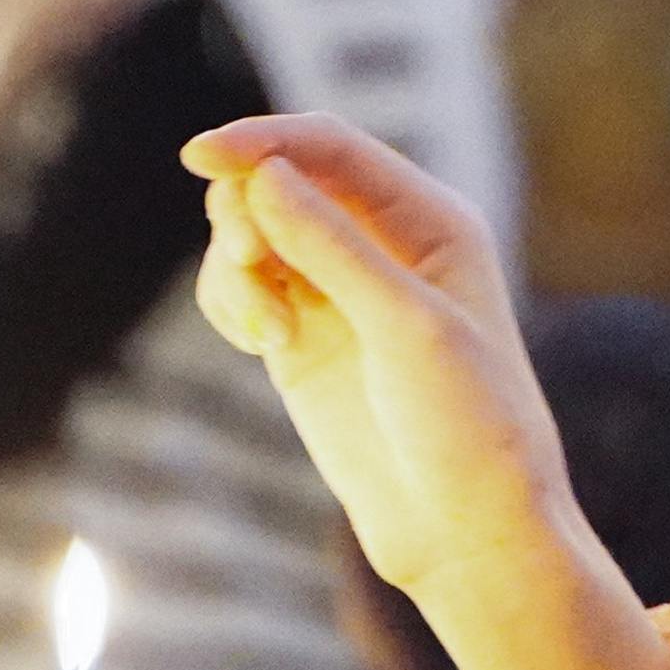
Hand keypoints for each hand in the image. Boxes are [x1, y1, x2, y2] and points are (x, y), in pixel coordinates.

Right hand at [184, 113, 566, 594]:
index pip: (331, 146)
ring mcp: (340, 292)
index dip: (265, 140)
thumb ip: (332, 248)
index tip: (201, 156)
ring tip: (267, 329)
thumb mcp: (406, 327)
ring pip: (251, 233)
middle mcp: (385, 244)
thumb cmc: (468, 425)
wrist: (467, 530)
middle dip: (246, 212)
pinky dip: (231, 300)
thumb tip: (264, 174)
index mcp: (432, 220)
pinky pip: (241, 287)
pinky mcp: (304, 339)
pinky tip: (260, 341)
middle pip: (280, 179)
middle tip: (250, 270)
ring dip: (235, 265)